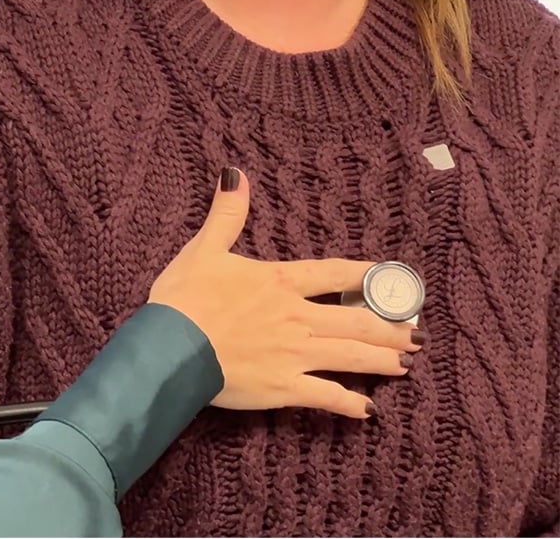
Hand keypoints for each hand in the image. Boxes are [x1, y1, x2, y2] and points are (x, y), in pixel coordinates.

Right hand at [148, 168, 423, 418]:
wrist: (170, 347)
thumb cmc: (184, 298)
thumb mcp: (203, 248)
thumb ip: (226, 215)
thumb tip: (235, 174)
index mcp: (280, 283)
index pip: (335, 275)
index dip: (367, 276)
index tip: (394, 278)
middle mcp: (297, 317)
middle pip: (356, 321)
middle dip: (390, 328)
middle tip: (415, 334)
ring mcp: (294, 355)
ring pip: (351, 356)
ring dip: (382, 360)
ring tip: (405, 364)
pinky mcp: (284, 387)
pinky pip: (326, 396)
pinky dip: (350, 404)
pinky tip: (369, 411)